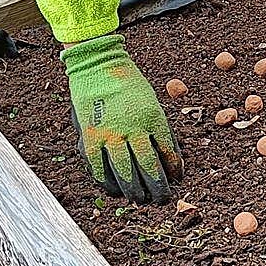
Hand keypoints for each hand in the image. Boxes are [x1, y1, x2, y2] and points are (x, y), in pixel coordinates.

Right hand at [61, 35, 182, 203]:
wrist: (98, 65)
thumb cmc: (129, 85)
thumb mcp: (151, 103)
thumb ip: (157, 130)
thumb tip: (168, 160)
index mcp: (153, 118)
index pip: (169, 153)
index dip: (174, 170)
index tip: (176, 179)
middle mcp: (133, 128)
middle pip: (149, 168)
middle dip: (158, 188)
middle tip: (162, 199)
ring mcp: (109, 134)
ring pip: (125, 173)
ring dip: (135, 191)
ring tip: (140, 200)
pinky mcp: (90, 137)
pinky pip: (99, 168)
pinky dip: (108, 183)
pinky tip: (114, 190)